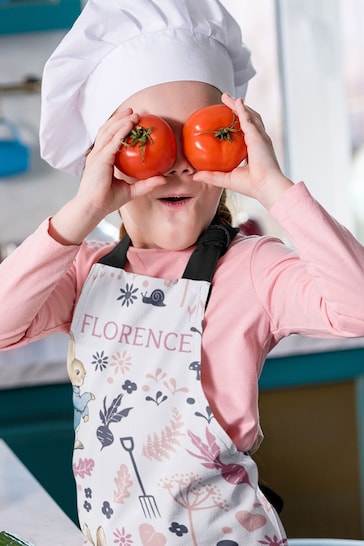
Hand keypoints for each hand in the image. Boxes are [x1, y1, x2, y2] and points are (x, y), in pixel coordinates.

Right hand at [49, 108, 166, 244]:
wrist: (93, 208)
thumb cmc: (107, 201)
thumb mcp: (131, 191)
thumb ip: (146, 184)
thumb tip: (163, 179)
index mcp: (101, 160)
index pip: (109, 139)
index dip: (119, 129)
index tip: (131, 122)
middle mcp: (97, 155)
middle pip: (107, 131)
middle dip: (119, 119)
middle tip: (132, 111)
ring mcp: (97, 155)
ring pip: (109, 132)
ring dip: (121, 121)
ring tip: (132, 113)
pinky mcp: (100, 159)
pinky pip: (113, 142)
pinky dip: (121, 131)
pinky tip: (130, 124)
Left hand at [193, 93, 292, 208]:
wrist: (265, 187)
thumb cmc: (251, 186)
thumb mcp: (226, 179)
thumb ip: (211, 176)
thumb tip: (195, 176)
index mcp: (254, 150)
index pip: (246, 133)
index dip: (239, 124)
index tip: (228, 119)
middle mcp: (259, 141)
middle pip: (249, 119)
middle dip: (238, 109)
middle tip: (226, 100)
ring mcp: (260, 137)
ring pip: (249, 115)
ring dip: (238, 105)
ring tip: (228, 98)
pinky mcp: (257, 136)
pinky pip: (248, 119)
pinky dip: (242, 109)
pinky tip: (236, 102)